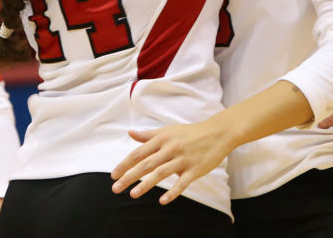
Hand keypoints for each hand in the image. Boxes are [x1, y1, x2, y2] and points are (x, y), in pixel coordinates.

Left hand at [110, 121, 232, 204]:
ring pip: (161, 173)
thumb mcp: (168, 131)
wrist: (217, 133)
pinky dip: (172, 192)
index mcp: (162, 138)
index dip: (125, 164)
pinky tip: (162, 201)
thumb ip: (148, 135)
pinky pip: (182, 183)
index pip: (139, 152)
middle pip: (146, 164)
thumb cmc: (190, 133)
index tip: (114, 175)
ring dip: (146, 185)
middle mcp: (171, 148)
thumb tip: (130, 133)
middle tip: (116, 188)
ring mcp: (183, 159)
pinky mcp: (195, 169)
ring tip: (132, 195)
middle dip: (129, 176)